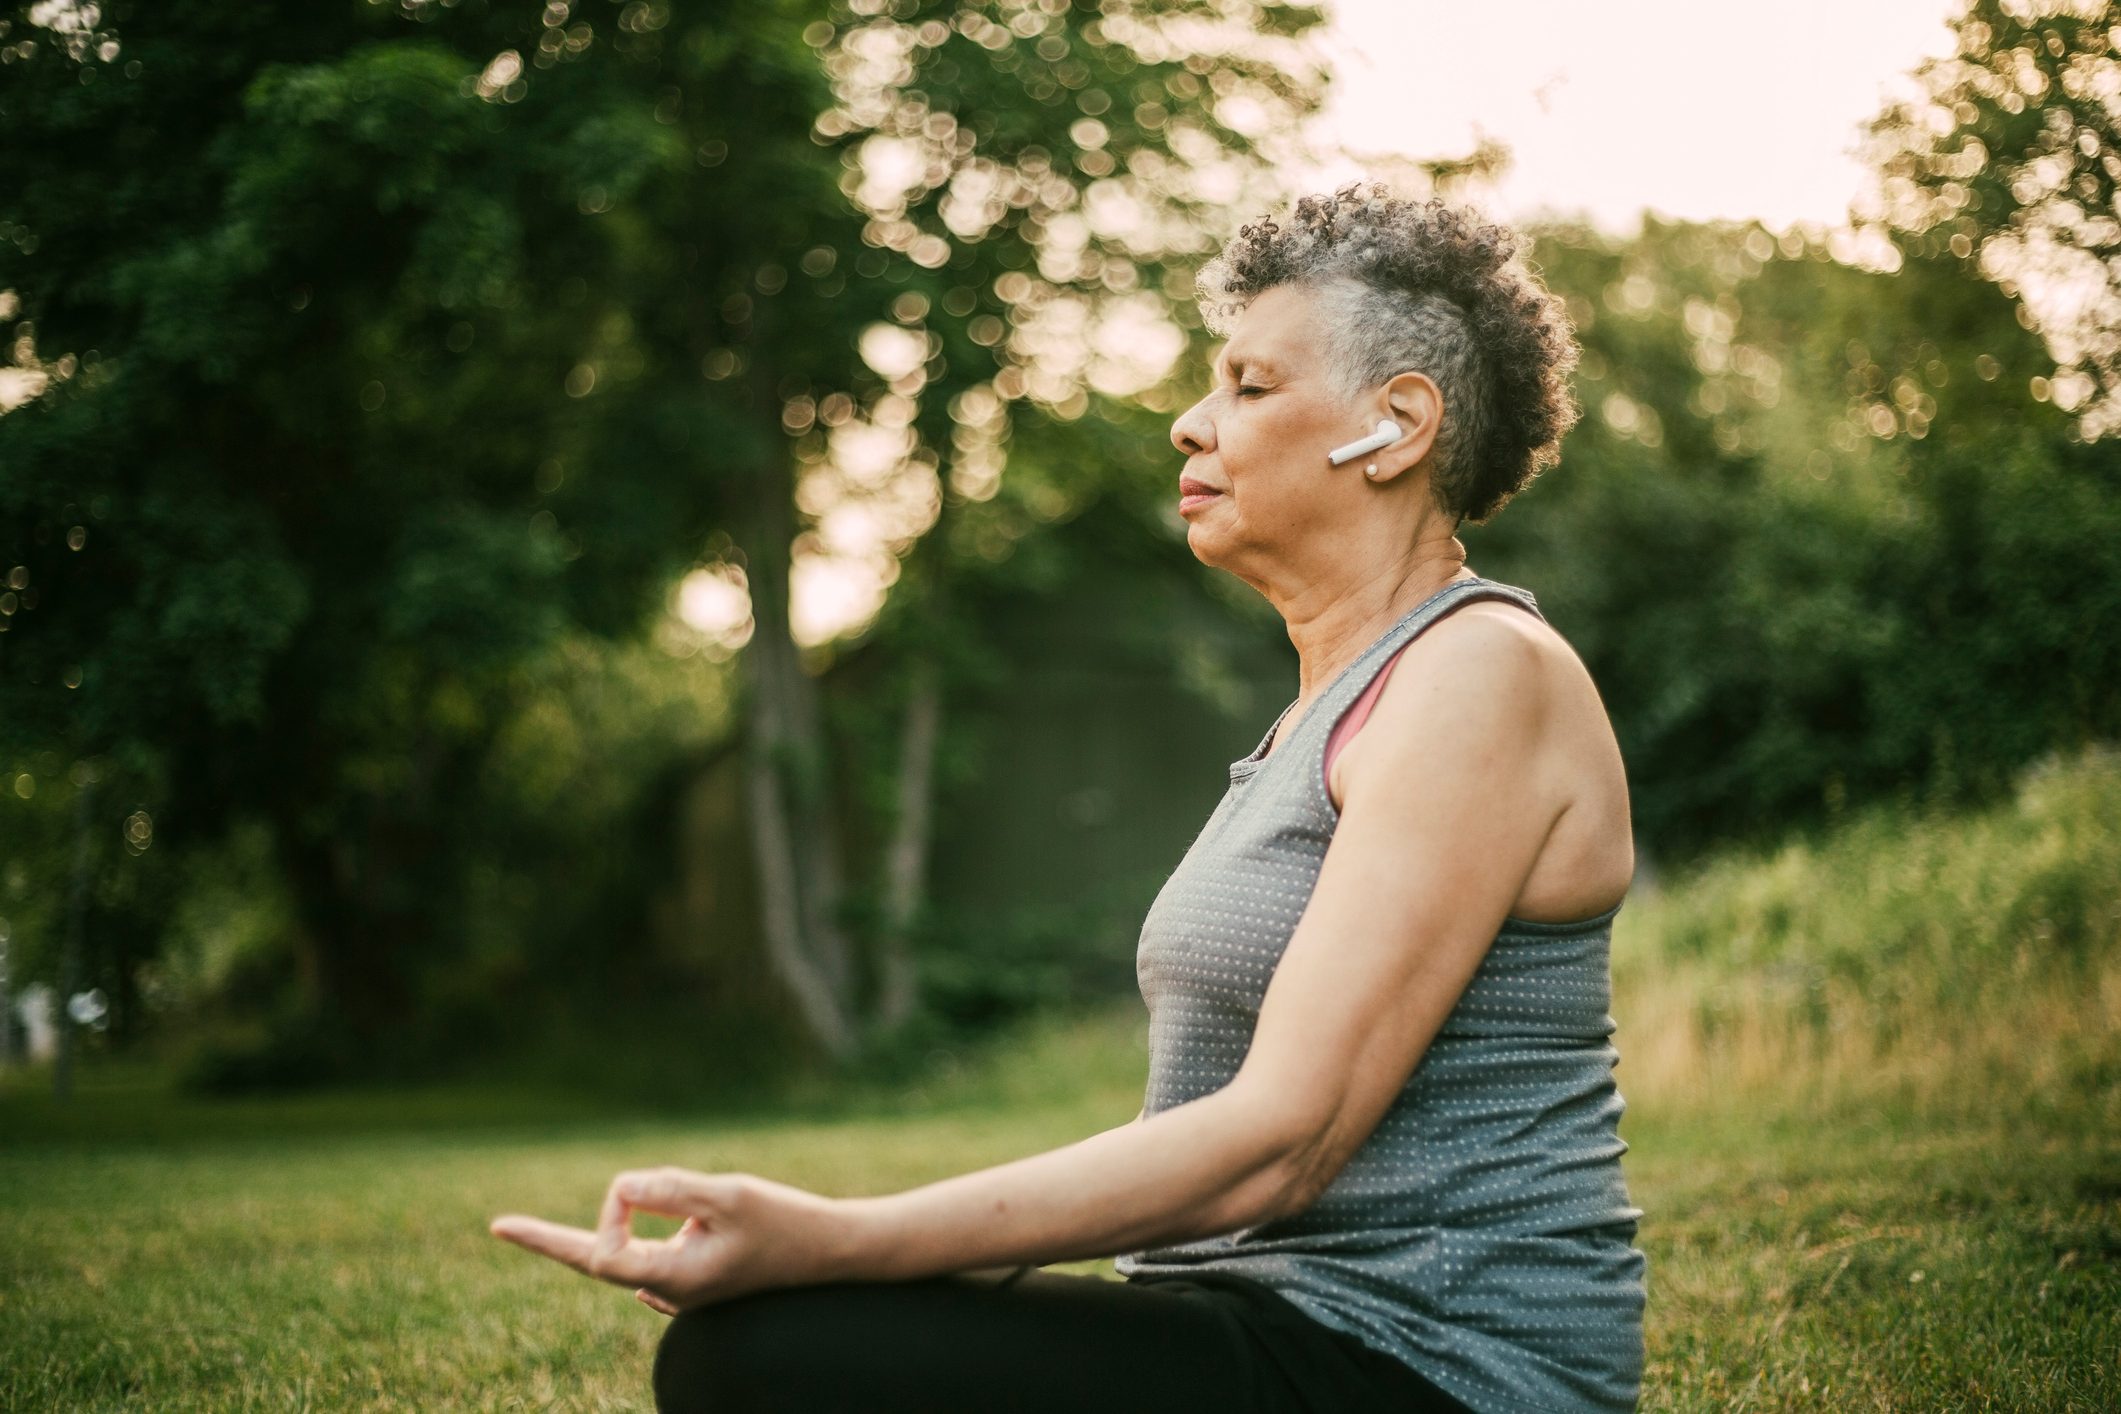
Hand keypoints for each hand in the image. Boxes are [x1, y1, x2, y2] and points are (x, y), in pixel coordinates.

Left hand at [489, 1167, 854, 1317]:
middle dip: (553, 1241)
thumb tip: (621, 1188)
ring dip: (633, 1213)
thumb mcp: (728, 1194)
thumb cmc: (786, 1220)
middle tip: (498, 1227)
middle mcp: (669, 1290)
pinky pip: (651, 1250)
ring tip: (680, 1194)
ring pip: (631, 1245)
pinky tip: (642, 1227)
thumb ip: (671, 1189)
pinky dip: (647, 1226)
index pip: (600, 1255)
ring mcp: (681, 1288)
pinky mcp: (695, 1275)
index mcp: (673, 1279)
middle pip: (598, 1259)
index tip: (612, 1193)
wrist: (833, 1251)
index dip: (599, 1218)